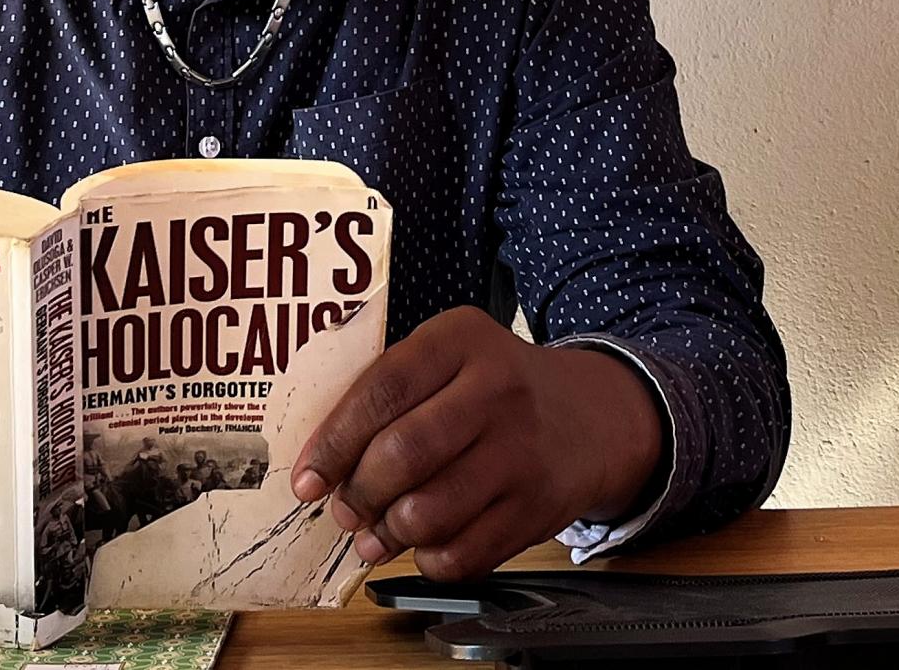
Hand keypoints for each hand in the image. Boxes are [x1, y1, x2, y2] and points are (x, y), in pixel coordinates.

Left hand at [290, 308, 664, 580]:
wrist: (592, 416)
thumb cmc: (494, 389)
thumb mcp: (450, 358)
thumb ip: (388, 394)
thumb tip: (320, 467)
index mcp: (460, 338)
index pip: (381, 389)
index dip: (332, 442)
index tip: (306, 479)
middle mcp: (496, 388)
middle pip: (401, 453)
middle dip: (358, 493)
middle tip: (346, 509)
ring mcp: (521, 450)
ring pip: (427, 512)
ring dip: (388, 533)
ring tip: (380, 532)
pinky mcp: (537, 508)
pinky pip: (463, 554)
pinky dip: (429, 559)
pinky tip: (425, 543)